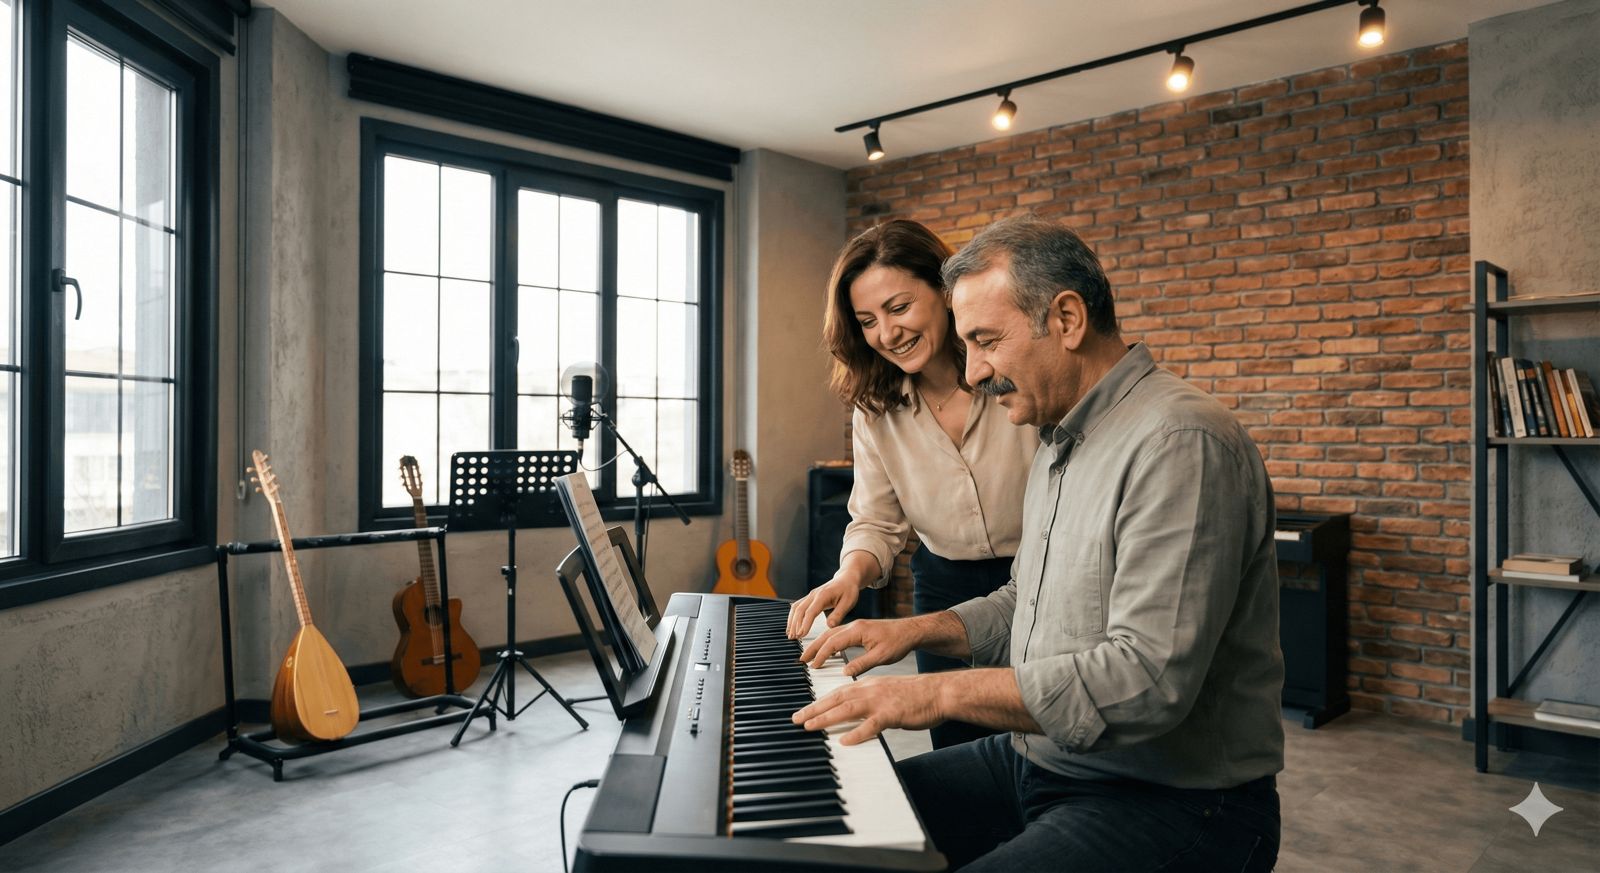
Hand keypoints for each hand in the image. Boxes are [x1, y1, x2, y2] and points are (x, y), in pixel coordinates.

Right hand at [786, 573, 861, 638]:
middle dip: (795, 624)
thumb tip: (830, 626)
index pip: (811, 611)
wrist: (846, 579)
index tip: (801, 634)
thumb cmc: (848, 590)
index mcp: (823, 595)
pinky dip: (793, 617)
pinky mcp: (809, 598)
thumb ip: (838, 614)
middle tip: (794, 638)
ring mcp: (810, 596)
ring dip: (792, 621)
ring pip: (796, 608)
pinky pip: (797, 607)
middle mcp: (814, 594)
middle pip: (800, 610)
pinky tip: (792, 626)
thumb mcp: (848, 602)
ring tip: (791, 634)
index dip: (805, 623)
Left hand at [791, 674, 943, 744]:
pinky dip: (857, 733)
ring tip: (810, 726)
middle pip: (836, 699)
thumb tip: (854, 714)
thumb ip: (870, 702)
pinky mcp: (893, 714)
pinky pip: (872, 725)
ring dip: (826, 718)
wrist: (940, 692)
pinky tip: (845, 741)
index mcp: (869, 685)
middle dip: (814, 709)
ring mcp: (881, 702)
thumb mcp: (887, 693)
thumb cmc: (916, 696)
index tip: (804, 711)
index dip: (819, 702)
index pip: (838, 693)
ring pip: (848, 709)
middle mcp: (871, 690)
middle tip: (796, 719)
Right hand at [798, 618, 915, 676]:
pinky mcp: (859, 629)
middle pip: (827, 635)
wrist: (910, 631)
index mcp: (858, 630)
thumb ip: (862, 664)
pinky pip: (839, 634)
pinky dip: (829, 642)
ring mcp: (856, 626)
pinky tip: (827, 651)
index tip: (813, 666)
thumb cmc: (899, 642)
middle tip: (801, 659)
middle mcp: (854, 626)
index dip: (821, 655)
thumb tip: (844, 672)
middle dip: (813, 647)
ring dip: (819, 644)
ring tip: (809, 656)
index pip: (833, 643)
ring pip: (831, 634)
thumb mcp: (881, 656)